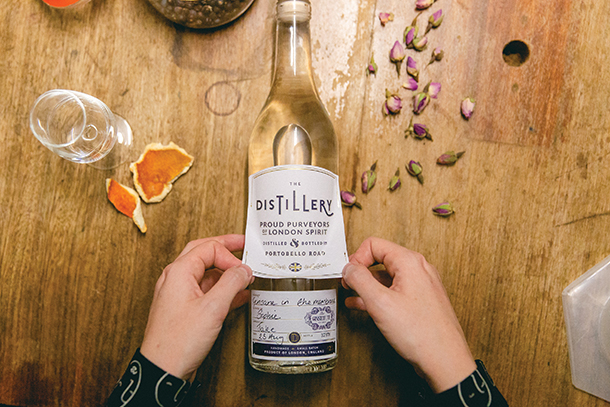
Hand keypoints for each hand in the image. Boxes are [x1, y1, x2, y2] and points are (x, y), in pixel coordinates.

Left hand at [140, 235, 252, 380]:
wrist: (162, 369)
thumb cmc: (177, 341)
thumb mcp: (212, 308)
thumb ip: (231, 284)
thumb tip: (243, 269)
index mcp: (179, 272)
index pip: (209, 248)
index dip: (230, 255)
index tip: (244, 269)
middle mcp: (176, 279)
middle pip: (203, 253)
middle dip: (224, 249)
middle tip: (242, 245)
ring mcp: (179, 294)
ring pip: (205, 273)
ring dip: (225, 272)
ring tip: (244, 275)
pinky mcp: (184, 309)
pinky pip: (206, 291)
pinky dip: (222, 290)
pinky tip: (238, 296)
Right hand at [341, 237, 475, 392]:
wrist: (445, 361)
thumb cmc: (421, 334)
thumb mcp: (380, 303)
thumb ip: (359, 280)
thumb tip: (349, 268)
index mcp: (410, 262)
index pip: (374, 244)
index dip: (356, 259)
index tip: (348, 276)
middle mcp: (419, 269)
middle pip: (381, 258)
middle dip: (361, 271)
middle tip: (348, 285)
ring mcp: (423, 285)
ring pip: (388, 277)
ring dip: (368, 285)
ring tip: (353, 297)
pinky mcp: (423, 301)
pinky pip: (396, 291)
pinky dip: (380, 296)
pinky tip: (367, 308)